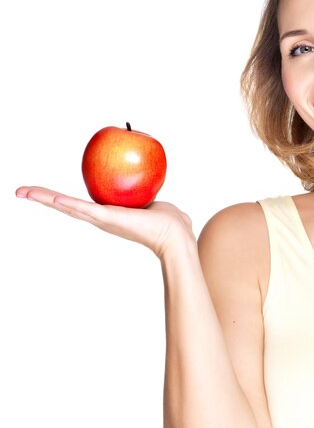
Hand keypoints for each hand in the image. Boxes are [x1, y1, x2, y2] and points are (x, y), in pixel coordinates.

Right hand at [15, 186, 194, 260]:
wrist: (177, 236)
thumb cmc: (172, 222)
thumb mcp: (157, 204)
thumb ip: (152, 200)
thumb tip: (156, 193)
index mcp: (110, 214)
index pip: (82, 204)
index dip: (63, 199)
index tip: (47, 193)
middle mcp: (102, 219)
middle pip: (67, 206)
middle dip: (44, 198)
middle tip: (22, 191)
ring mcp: (103, 220)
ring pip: (69, 207)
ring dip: (46, 198)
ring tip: (25, 191)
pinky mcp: (108, 219)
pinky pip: (84, 209)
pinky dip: (68, 204)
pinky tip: (52, 198)